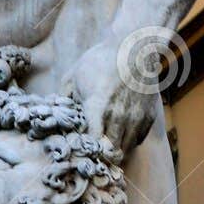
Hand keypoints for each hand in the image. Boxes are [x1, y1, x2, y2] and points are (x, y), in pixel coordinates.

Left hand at [65, 39, 158, 156]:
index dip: (85, 151)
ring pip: (125, 149)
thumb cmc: (100, 60)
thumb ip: (63, 99)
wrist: (134, 47)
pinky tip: (119, 133)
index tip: (78, 150)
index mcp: (97, 107)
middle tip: (90, 154)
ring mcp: (135, 118)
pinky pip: (137, 140)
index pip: (92, 145)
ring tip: (104, 147)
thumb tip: (55, 117)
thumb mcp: (74, 75)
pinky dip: (128, 140)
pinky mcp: (148, 116)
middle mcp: (118, 116)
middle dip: (99, 155)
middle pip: (109, 153)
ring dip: (114, 150)